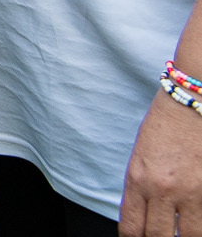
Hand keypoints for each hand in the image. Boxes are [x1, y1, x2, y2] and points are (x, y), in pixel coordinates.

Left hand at [121, 92, 201, 236]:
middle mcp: (161, 189)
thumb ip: (141, 189)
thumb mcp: (140, 158)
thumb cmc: (163, 127)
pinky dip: (199, 225)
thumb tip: (145, 217)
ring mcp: (190, 192)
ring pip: (187, 236)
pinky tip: (195, 224)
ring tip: (180, 232)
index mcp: (137, 180)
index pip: (131, 227)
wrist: (190, 104)